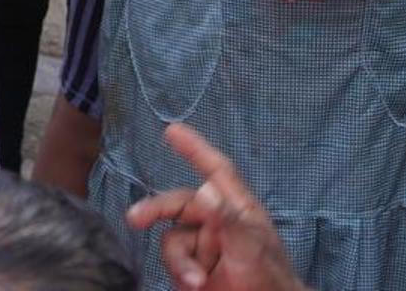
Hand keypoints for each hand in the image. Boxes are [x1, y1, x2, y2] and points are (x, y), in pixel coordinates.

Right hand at [125, 123, 304, 290]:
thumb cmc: (271, 281)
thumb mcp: (250, 248)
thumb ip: (226, 219)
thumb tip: (204, 190)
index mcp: (239, 209)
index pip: (217, 171)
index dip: (195, 149)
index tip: (172, 130)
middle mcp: (218, 223)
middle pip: (180, 204)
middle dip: (156, 210)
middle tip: (134, 219)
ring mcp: (206, 248)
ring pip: (173, 239)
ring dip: (178, 260)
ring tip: (195, 282)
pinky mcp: (195, 270)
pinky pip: (174, 261)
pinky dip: (179, 272)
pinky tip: (194, 286)